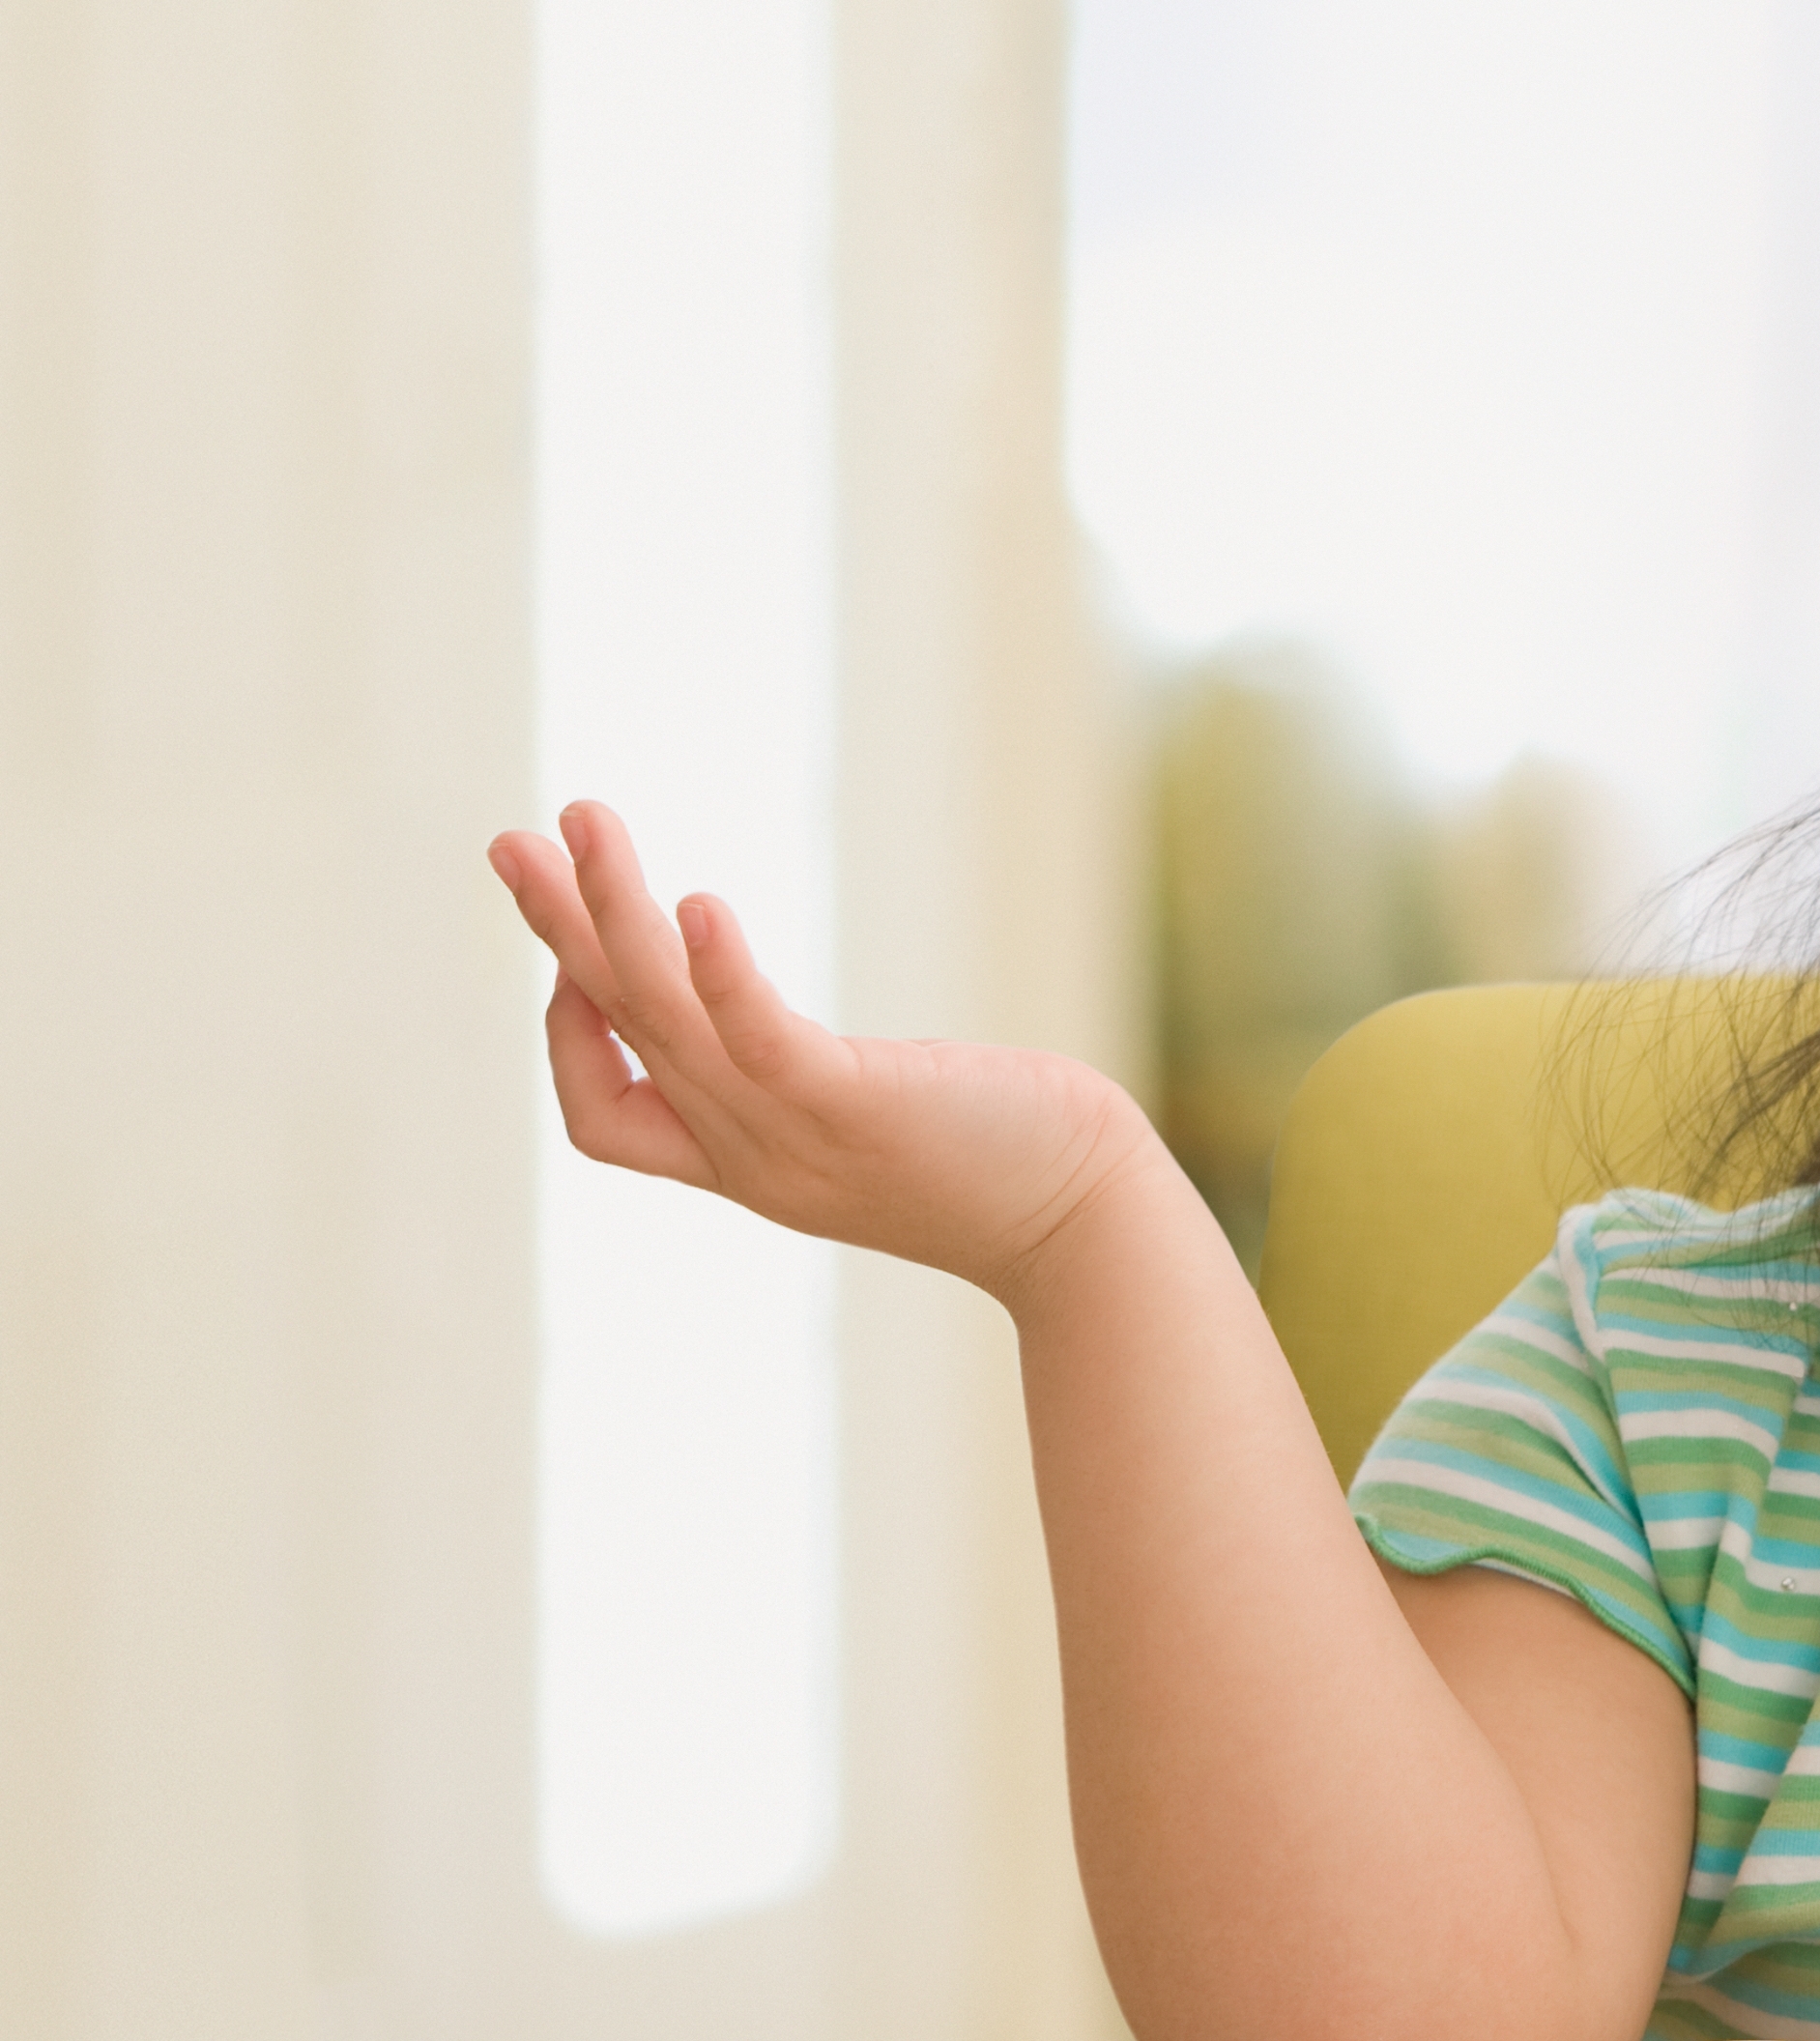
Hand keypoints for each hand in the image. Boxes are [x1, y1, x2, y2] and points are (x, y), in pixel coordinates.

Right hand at [490, 801, 1161, 1297]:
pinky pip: (761, 1041)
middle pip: (618, 1041)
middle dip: (560, 932)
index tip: (589, 955)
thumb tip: (765, 1023)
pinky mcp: (858, 1108)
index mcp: (743, 1161)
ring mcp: (795, 1137)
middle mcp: (750, 1156)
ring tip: (584, 821)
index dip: (579, 1033)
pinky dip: (721, 974)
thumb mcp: (868, 1121)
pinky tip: (697, 903)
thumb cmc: (1000, 1155)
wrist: (1087, 1219)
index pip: (605, 1117)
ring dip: (611, 916)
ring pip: (666, 1022)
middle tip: (510, 841)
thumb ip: (804, 1081)